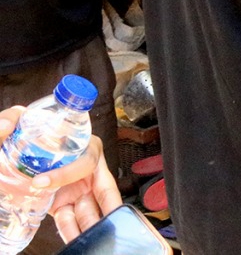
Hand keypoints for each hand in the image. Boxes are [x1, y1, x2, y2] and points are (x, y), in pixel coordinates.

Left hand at [0, 107, 122, 243]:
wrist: (7, 158)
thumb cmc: (20, 138)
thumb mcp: (18, 126)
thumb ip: (8, 122)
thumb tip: (5, 125)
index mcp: (82, 145)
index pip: (85, 161)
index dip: (67, 174)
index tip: (41, 182)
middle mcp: (84, 167)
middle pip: (103, 189)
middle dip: (108, 206)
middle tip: (108, 220)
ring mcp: (76, 187)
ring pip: (89, 208)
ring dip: (90, 223)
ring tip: (89, 238)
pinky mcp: (63, 203)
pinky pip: (70, 219)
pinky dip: (71, 230)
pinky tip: (73, 240)